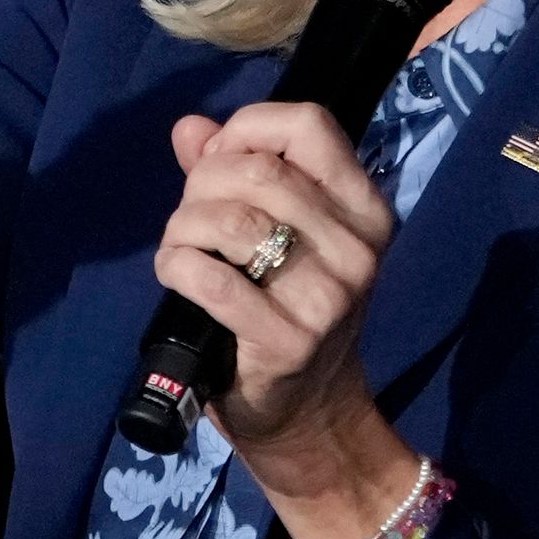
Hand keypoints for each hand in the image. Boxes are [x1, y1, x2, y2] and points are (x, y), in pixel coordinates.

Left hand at [152, 104, 419, 538]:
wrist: (307, 413)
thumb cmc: (284, 310)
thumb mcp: (274, 234)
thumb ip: (231, 173)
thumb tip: (189, 128)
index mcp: (364, 209)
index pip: (310, 125)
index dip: (247, 129)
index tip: (218, 160)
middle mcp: (358, 248)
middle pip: (260, 172)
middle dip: (202, 184)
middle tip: (189, 217)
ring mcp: (328, 298)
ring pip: (234, 221)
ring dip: (184, 226)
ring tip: (180, 247)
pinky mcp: (289, 341)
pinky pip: (214, 280)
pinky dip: (177, 266)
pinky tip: (175, 273)